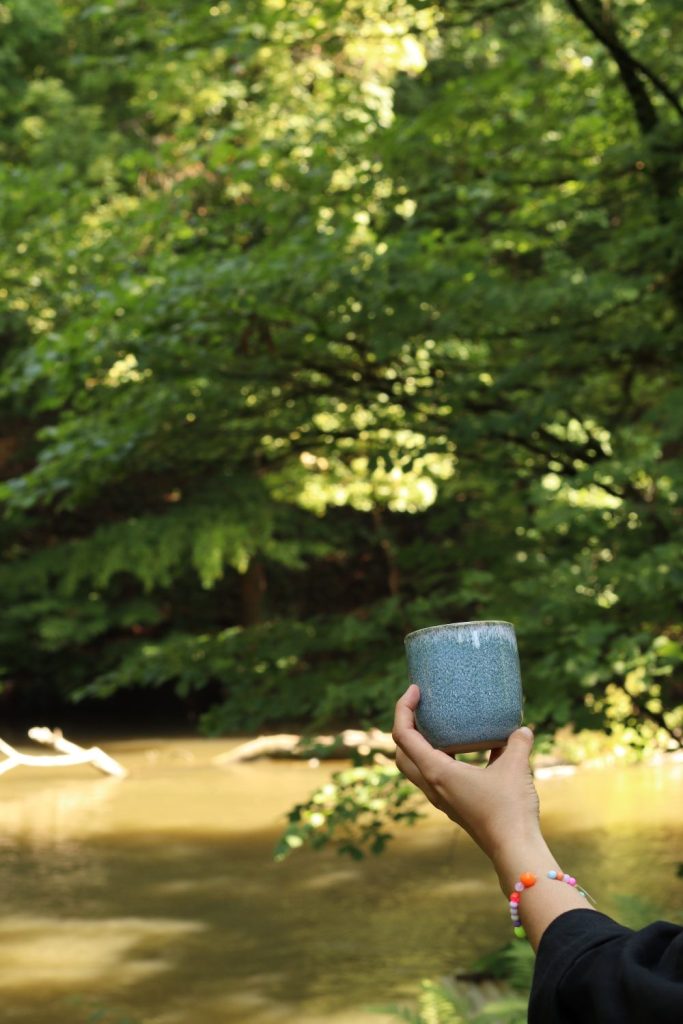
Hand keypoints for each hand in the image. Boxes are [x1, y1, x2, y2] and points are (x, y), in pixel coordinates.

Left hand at [392, 683, 540, 865]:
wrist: (515, 851)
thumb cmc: (510, 809)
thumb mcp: (516, 768)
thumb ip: (517, 743)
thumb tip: (521, 728)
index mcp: (436, 772)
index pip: (403, 735)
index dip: (403, 708)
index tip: (415, 690)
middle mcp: (432, 786)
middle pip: (401, 752)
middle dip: (405, 727)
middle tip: (422, 708)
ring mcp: (441, 798)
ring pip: (415, 767)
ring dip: (420, 745)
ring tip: (442, 726)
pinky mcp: (453, 806)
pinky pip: (435, 777)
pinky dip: (441, 759)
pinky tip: (468, 751)